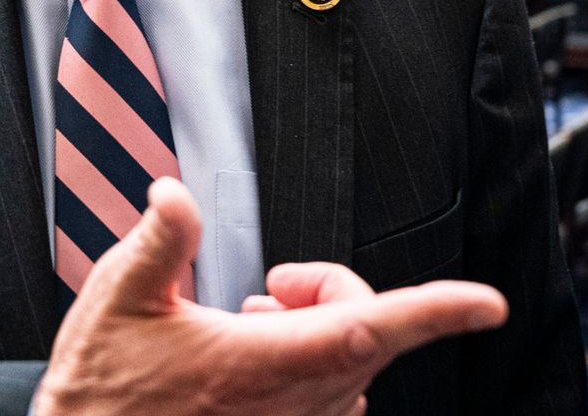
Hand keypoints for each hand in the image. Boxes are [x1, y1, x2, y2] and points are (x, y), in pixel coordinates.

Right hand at [35, 179, 506, 415]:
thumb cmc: (102, 395)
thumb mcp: (118, 299)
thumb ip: (159, 240)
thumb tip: (174, 193)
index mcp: (265, 362)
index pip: (371, 328)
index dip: (435, 311)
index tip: (486, 303)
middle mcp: (295, 405)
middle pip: (363, 332)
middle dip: (329, 291)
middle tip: (267, 287)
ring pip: (351, 366)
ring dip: (318, 330)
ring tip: (248, 324)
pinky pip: (332, 398)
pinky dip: (308, 365)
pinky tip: (250, 359)